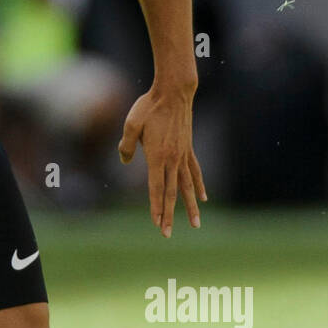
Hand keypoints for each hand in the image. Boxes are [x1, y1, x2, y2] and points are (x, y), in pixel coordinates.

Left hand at [118, 86, 206, 236]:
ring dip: (190, 207)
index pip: (156, 188)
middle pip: (171, 193)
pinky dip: (199, 186)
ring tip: (196, 225)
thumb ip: (126, 145)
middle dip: (169, 216)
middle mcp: (172, 159)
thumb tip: (124, 160)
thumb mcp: (131, 123)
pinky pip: (195, 172)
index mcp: (157, 156)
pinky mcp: (188, 149)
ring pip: (187, 187)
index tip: (157, 224)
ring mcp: (183, 155)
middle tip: (167, 235)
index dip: (156, 207)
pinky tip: (203, 198)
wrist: (174, 92)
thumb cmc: (149, 106)